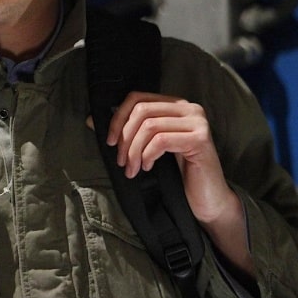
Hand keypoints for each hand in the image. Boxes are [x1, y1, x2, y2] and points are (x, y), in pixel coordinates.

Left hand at [104, 91, 253, 274]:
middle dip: (125, 137)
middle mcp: (189, 108)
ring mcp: (197, 122)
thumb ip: (125, 133)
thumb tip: (91, 120)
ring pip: (149, 126)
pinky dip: (148, 155)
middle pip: (141, 111)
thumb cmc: (176, 175)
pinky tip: (148, 168)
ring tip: (133, 169)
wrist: (206, 200)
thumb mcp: (147, 150)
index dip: (118, 118)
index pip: (137, 98)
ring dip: (134, 151)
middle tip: (122, 161)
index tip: (110, 142)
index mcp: (174, 106)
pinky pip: (161, 140)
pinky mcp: (200, 138)